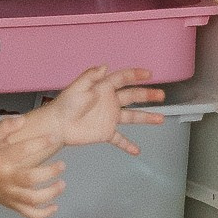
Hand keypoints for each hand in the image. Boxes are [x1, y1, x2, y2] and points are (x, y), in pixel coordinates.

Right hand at [0, 113, 66, 217]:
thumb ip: (4, 127)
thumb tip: (22, 120)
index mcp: (1, 160)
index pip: (23, 151)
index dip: (40, 143)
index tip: (54, 137)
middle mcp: (6, 179)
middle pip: (31, 179)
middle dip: (49, 172)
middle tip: (62, 165)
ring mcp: (11, 195)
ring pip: (32, 199)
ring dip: (50, 193)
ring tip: (62, 184)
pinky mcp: (14, 206)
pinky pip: (30, 214)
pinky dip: (43, 214)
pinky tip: (55, 207)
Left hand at [34, 63, 159, 154]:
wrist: (56, 126)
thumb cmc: (64, 105)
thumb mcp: (77, 87)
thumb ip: (91, 76)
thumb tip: (104, 67)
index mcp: (103, 88)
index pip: (123, 79)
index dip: (135, 75)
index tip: (148, 74)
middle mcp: (109, 102)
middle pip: (132, 96)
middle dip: (147, 95)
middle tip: (161, 95)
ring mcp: (109, 118)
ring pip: (132, 117)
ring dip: (146, 118)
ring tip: (159, 119)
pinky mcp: (105, 132)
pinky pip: (119, 139)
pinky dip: (128, 145)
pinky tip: (136, 150)